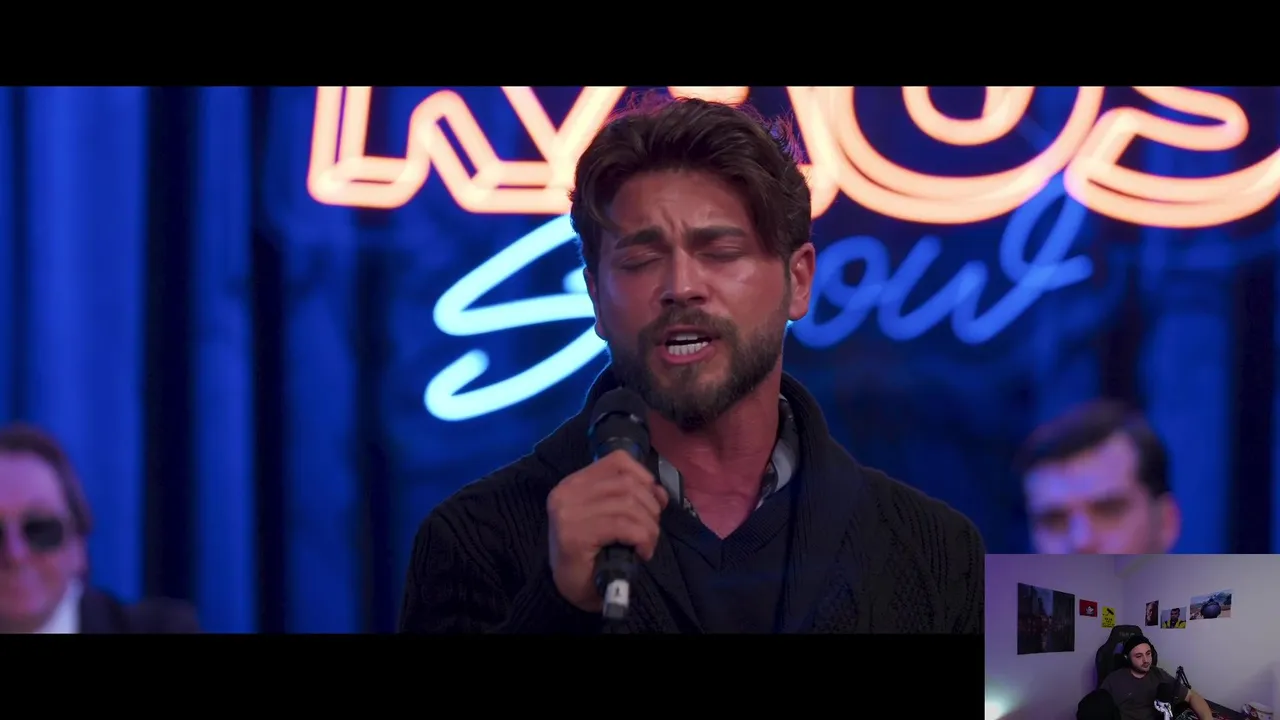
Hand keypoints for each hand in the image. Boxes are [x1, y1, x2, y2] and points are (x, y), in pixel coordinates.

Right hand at [546, 450, 668, 611]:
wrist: (569, 590)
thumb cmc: (591, 553)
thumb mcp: (608, 516)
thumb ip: (627, 497)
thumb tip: (658, 491)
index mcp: (574, 483)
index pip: (617, 461)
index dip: (645, 478)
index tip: (654, 501)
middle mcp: (567, 492)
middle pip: (627, 484)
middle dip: (650, 507)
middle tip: (651, 531)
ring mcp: (569, 512)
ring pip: (628, 505)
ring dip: (649, 527)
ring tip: (647, 544)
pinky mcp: (575, 534)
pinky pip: (624, 526)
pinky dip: (642, 538)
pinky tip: (642, 552)